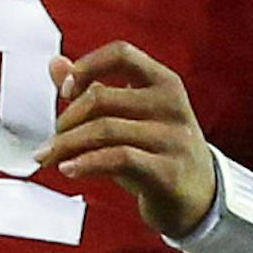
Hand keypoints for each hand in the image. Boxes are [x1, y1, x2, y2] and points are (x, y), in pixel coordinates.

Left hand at [37, 41, 217, 238]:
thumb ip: (94, 89)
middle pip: (102, 98)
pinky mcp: (168, 171)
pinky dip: (86, 163)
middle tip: (52, 139)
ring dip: (67, 144)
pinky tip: (68, 169)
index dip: (88, 66)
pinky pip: (118, 158)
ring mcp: (173, 138)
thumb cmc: (160, 154)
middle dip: (67, 120)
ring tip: (51, 156)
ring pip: (105, 130)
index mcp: (164, 83)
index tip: (66, 89)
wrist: (201, 198)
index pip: (122, 54)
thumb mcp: (131, 118)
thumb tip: (56, 65)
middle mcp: (171, 105)